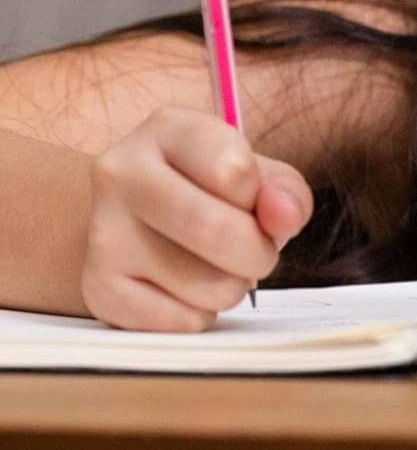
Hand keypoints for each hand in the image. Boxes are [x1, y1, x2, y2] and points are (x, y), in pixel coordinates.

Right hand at [80, 106, 314, 330]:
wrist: (134, 218)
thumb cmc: (209, 190)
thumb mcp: (256, 173)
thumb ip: (284, 191)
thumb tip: (285, 217)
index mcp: (168, 129)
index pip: (235, 170)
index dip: (258, 198)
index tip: (252, 202)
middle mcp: (122, 172)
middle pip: (214, 229)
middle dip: (258, 253)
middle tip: (259, 254)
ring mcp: (103, 232)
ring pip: (206, 285)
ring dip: (234, 287)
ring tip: (219, 268)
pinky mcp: (97, 287)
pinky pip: (181, 320)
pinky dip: (202, 314)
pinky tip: (187, 289)